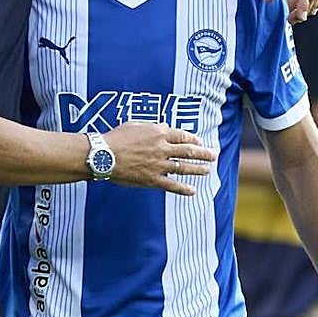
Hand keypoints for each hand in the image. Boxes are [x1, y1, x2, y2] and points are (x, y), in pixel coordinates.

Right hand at [102, 123, 218, 196]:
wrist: (103, 155)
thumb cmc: (115, 138)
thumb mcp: (135, 125)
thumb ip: (152, 127)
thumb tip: (164, 128)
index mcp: (159, 133)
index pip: (182, 136)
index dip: (193, 140)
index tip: (200, 143)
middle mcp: (162, 148)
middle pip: (188, 151)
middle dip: (203, 153)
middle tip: (213, 155)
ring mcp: (159, 165)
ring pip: (184, 167)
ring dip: (198, 169)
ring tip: (207, 170)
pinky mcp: (152, 179)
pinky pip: (172, 185)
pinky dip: (184, 189)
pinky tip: (193, 191)